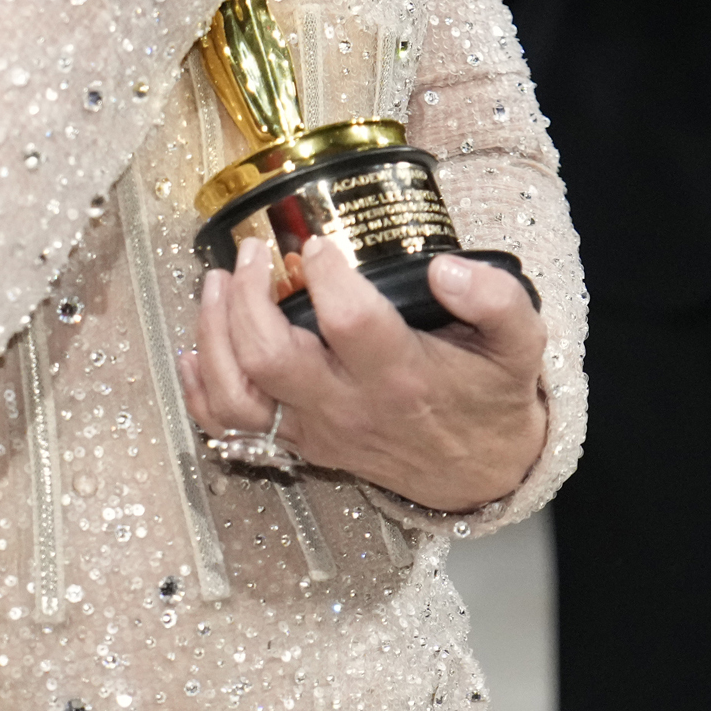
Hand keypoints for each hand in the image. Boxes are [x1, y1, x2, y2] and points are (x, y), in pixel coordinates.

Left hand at [176, 236, 547, 510]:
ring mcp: (317, 429)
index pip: (351, 322)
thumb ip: (497, 300)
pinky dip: (199, 392)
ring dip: (212, 336)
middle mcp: (349, 408)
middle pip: (271, 359)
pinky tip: (192, 349)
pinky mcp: (299, 442)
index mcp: (403, 378)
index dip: (328, 274)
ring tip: (216, 283)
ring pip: (238, 394)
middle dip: (247, 298)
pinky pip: (230, 428)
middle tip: (251, 251)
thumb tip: (445, 267)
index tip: (320, 238)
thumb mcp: (518, 345)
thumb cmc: (490, 396)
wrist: (480, 471)